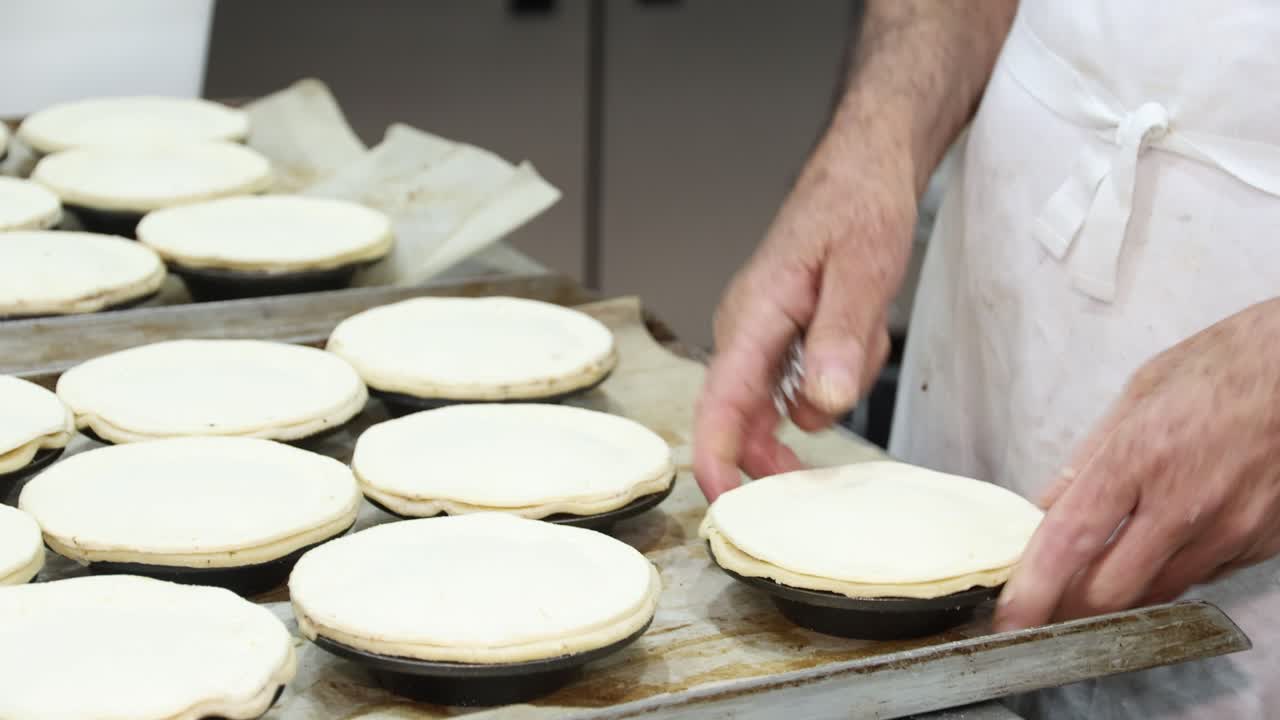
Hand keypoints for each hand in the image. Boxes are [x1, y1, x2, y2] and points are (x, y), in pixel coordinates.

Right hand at [693, 141, 916, 502]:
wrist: (863, 170)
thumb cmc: (858, 206)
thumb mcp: (864, 270)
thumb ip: (839, 339)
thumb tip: (819, 404)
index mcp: (755, 314)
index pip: (720, 402)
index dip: (716, 460)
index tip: (724, 507)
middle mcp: (746, 330)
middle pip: (748, 417)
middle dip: (788, 438)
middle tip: (822, 460)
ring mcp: (761, 336)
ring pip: (788, 402)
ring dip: (832, 388)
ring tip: (862, 330)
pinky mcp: (781, 338)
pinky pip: (803, 384)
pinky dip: (835, 375)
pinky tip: (856, 335)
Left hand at [994, 298, 1279, 630]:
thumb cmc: (1225, 367)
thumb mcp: (1139, 394)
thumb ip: (1089, 457)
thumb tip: (1048, 505)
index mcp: (1139, 458)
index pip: (1071, 541)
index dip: (1035, 590)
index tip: (1010, 621)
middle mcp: (1184, 504)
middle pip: (1111, 590)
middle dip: (1069, 609)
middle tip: (1044, 609)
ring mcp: (1228, 530)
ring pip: (1157, 595)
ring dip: (1120, 596)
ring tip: (1093, 581)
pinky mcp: (1259, 544)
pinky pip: (1200, 578)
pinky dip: (1169, 574)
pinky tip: (1159, 550)